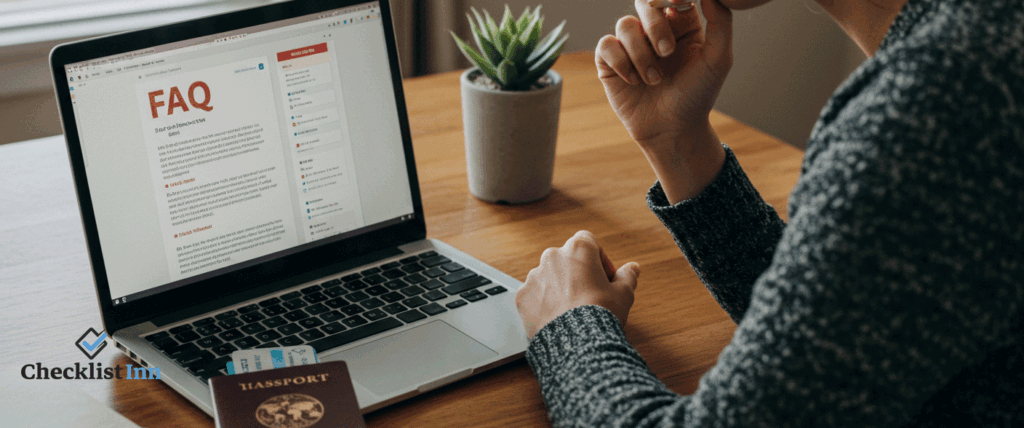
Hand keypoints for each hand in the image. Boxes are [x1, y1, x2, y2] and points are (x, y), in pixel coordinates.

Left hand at [515, 231, 640, 338]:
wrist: (576, 342)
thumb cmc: (601, 313)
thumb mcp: (623, 294)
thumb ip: (627, 276)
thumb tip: (633, 268)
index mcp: (578, 249)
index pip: (589, 242)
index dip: (599, 259)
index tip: (606, 278)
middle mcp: (552, 256)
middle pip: (567, 259)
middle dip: (578, 274)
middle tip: (591, 296)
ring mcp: (534, 276)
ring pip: (549, 277)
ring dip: (559, 288)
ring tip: (572, 311)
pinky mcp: (522, 296)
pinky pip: (535, 295)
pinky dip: (543, 303)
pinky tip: (557, 318)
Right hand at [597, 0, 733, 148]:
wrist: (673, 130)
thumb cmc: (697, 95)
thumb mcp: (718, 58)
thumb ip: (720, 21)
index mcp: (681, 24)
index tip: (678, 4)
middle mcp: (654, 30)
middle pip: (645, 2)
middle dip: (655, 25)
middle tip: (667, 52)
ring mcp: (631, 45)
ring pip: (625, 25)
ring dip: (641, 54)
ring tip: (654, 80)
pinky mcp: (610, 62)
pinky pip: (606, 45)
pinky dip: (622, 62)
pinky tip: (634, 81)